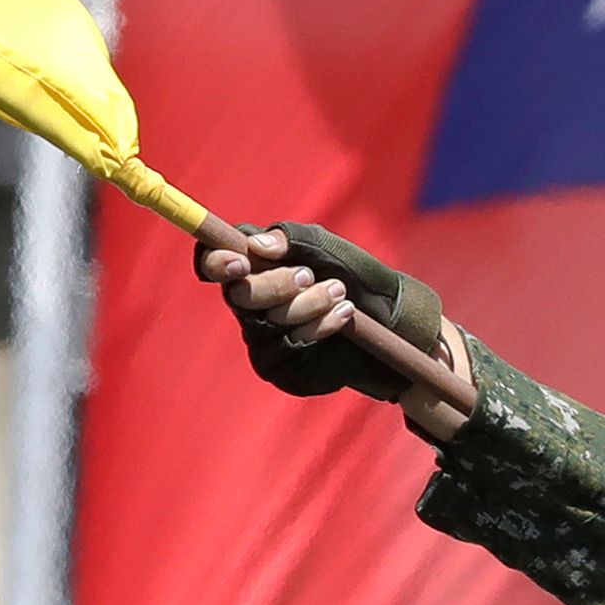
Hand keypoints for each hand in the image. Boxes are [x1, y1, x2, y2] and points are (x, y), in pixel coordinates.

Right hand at [195, 221, 458, 430]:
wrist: (392, 320)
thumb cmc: (356, 277)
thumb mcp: (329, 248)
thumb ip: (293, 238)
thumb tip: (256, 245)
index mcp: (254, 267)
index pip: (212, 263)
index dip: (216, 262)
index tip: (241, 262)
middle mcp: (251, 303)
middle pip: (240, 294)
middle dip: (277, 284)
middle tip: (310, 276)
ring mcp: (263, 337)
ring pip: (269, 320)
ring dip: (309, 304)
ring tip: (340, 295)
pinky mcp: (280, 365)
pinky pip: (288, 346)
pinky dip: (317, 328)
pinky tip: (342, 318)